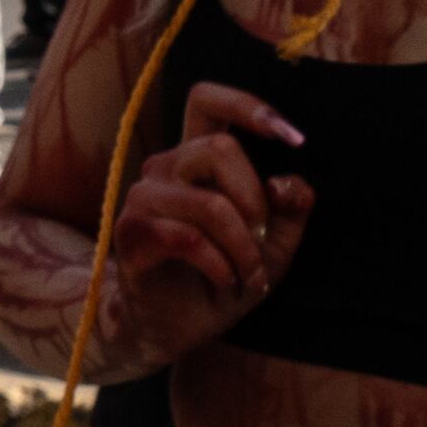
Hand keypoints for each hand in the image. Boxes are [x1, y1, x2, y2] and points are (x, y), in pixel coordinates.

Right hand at [95, 82, 312, 370]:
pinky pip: (187, 238)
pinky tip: (225, 281)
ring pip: (209, 203)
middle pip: (218, 147)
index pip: (206, 100)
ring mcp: (143, 197)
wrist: (175, 326)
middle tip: (262, 236)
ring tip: (248, 274)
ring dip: (243, 246)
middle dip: (255, 198)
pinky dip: (219, 265)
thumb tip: (288, 182)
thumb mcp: (272, 245)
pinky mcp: (132, 233)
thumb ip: (289, 209)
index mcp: (196, 159)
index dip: (248, 105)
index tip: (294, 139)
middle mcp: (165, 167)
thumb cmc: (222, 276)